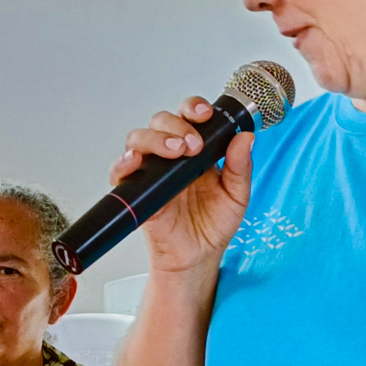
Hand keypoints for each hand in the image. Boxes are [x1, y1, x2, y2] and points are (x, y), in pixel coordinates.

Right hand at [106, 99, 252, 272]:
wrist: (198, 257)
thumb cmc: (214, 225)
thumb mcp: (236, 195)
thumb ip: (241, 167)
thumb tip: (245, 138)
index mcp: (195, 150)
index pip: (187, 116)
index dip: (193, 108)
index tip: (205, 115)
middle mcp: (170, 156)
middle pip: (160, 121)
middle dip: (177, 126)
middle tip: (193, 145)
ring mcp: (151, 172)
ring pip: (139, 139)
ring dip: (155, 139)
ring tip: (175, 153)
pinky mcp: (136, 192)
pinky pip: (119, 171)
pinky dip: (123, 163)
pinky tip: (136, 162)